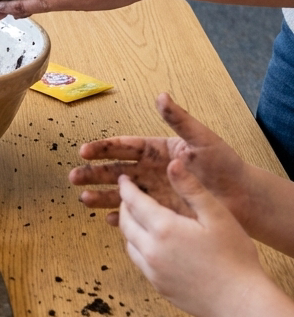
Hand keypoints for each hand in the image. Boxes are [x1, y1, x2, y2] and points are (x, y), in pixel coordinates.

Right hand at [69, 93, 251, 226]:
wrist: (243, 197)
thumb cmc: (224, 165)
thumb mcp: (202, 139)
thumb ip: (179, 119)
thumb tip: (161, 96)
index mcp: (156, 151)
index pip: (123, 147)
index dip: (103, 149)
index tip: (84, 151)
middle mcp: (150, 171)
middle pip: (115, 171)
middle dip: (93, 173)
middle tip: (74, 177)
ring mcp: (154, 192)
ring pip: (120, 194)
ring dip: (101, 196)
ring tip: (83, 199)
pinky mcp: (161, 212)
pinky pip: (136, 215)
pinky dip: (122, 218)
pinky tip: (109, 220)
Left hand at [118, 162, 265, 316]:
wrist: (241, 304)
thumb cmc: (235, 257)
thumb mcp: (217, 216)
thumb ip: (191, 189)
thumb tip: (173, 163)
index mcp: (163, 228)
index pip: (134, 201)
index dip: (126, 188)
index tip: (123, 179)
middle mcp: (151, 249)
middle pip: (126, 221)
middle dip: (124, 205)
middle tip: (129, 196)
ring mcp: (152, 270)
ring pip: (129, 242)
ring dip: (129, 227)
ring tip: (138, 218)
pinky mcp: (158, 286)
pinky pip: (139, 261)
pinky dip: (138, 247)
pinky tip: (151, 245)